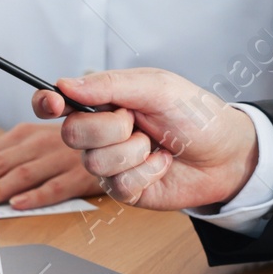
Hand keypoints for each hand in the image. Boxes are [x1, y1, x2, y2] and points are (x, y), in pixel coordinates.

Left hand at [0, 120, 99, 209]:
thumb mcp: (35, 140)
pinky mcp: (79, 177)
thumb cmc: (66, 146)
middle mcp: (40, 143)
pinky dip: (35, 197)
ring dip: (0, 191)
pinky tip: (19, 205)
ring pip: (23, 176)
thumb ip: (7, 153)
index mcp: (25, 133)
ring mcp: (60, 160)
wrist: (116, 139)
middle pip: (2, 164)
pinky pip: (54, 188)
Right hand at [32, 68, 258, 210]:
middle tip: (137, 122)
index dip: (46, 103)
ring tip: (156, 145)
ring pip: (95, 162)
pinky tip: (161, 164)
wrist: (225, 153)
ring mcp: (110, 163)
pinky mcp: (124, 190)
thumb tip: (65, 83)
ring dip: (135, 151)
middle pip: (71, 134)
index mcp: (103, 101)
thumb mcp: (156, 87)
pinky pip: (118, 184)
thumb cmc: (195, 114)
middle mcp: (100, 132)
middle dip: (110, 128)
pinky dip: (147, 172)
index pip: (56, 101)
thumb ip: (110, 84)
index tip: (54, 103)